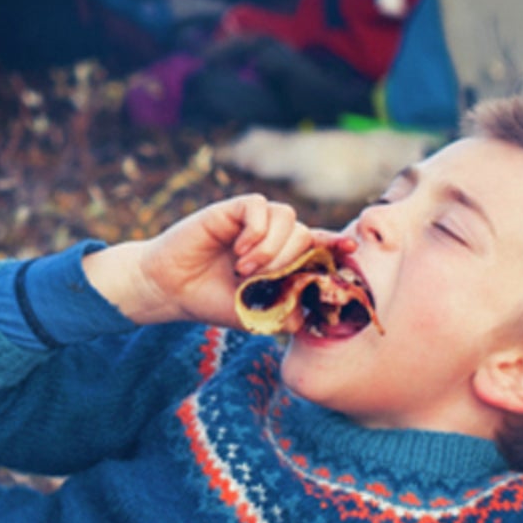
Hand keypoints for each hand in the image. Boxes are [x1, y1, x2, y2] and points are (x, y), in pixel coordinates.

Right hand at [86, 194, 342, 327]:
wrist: (172, 289)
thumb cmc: (212, 300)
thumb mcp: (255, 314)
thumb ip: (285, 312)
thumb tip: (312, 310)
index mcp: (281, 259)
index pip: (318, 244)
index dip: (335, 244)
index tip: (350, 249)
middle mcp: (272, 236)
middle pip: (304, 234)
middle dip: (286, 261)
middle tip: (255, 279)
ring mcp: (253, 221)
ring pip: (288, 218)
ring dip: (271, 248)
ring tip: (244, 268)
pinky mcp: (232, 210)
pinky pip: (260, 207)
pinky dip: (256, 231)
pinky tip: (239, 251)